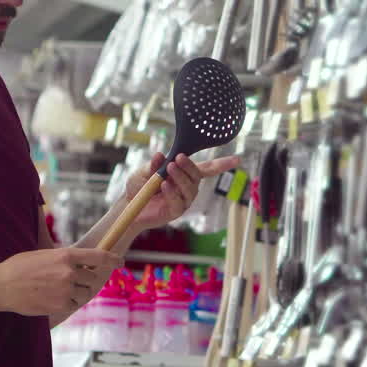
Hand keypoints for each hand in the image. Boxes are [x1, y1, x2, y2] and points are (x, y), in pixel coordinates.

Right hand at [0, 248, 121, 316]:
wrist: (2, 286)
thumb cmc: (20, 267)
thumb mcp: (44, 254)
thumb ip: (64, 258)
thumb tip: (81, 262)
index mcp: (66, 255)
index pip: (98, 256)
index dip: (112, 260)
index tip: (119, 262)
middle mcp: (69, 272)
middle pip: (92, 278)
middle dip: (84, 280)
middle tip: (69, 280)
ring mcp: (66, 290)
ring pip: (84, 293)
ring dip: (76, 292)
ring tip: (57, 289)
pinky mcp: (60, 306)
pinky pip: (73, 305)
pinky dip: (67, 303)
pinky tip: (51, 298)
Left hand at [122, 153, 240, 231]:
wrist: (128, 206)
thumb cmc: (139, 187)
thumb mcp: (143, 172)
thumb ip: (153, 165)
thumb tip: (160, 155)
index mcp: (183, 174)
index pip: (206, 168)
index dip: (222, 165)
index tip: (237, 159)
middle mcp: (187, 187)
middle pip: (197, 176)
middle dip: (189, 166)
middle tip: (178, 158)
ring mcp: (183, 200)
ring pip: (189, 189)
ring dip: (180, 178)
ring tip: (169, 169)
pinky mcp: (175, 212)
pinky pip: (178, 202)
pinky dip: (172, 193)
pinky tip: (164, 186)